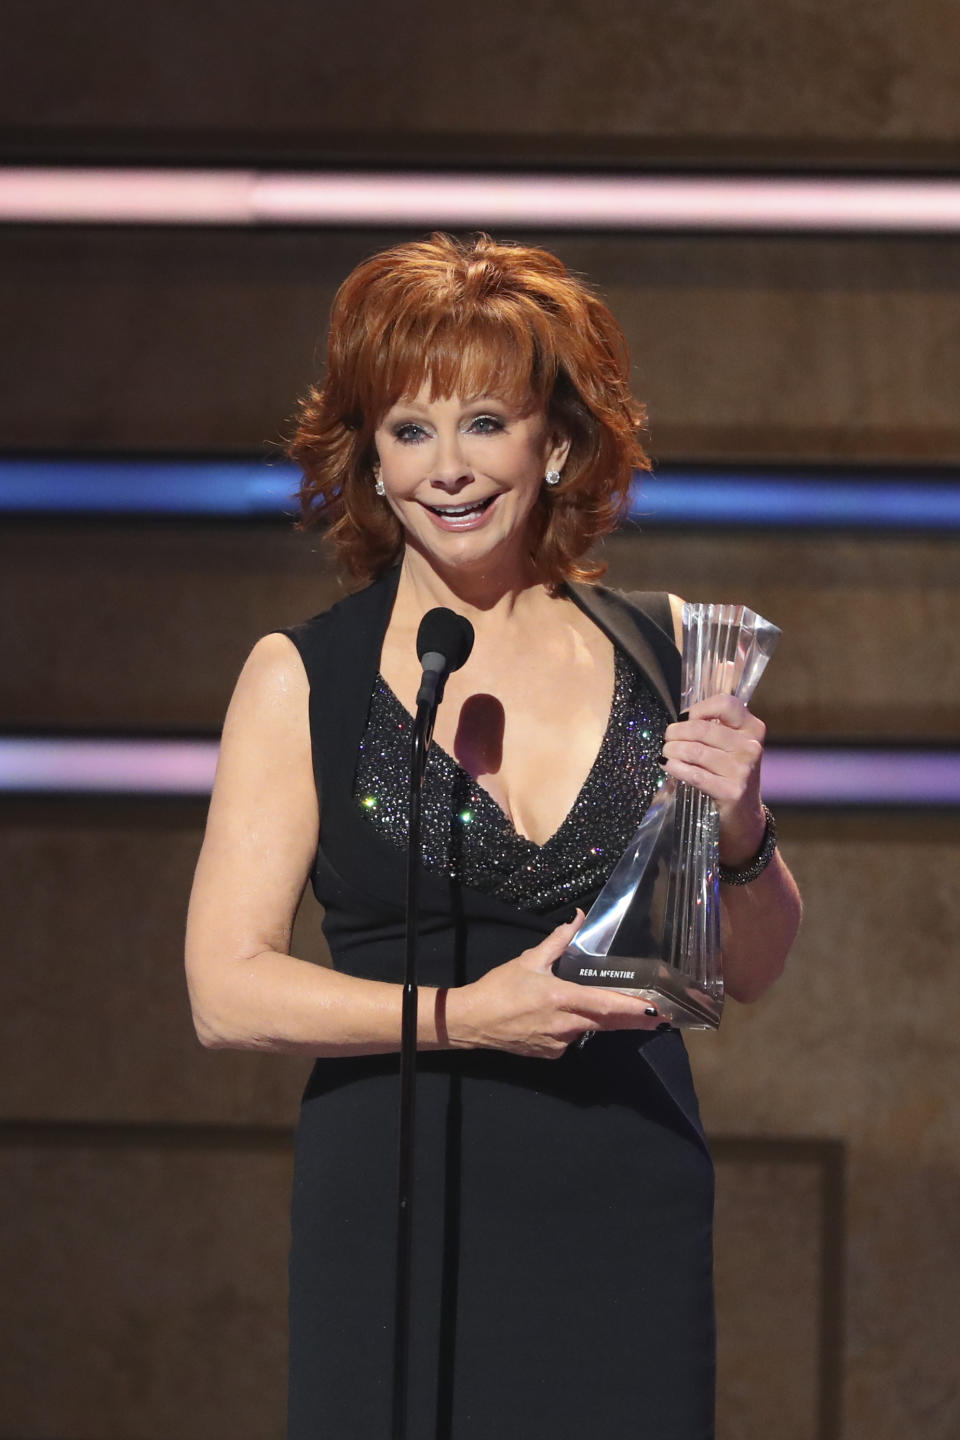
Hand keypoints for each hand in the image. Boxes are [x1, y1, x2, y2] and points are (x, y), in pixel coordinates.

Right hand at [445, 912, 665, 1059]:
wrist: (473, 1022)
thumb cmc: (500, 988)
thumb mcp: (529, 960)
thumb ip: (558, 941)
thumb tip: (578, 918)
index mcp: (561, 998)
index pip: (605, 1004)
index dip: (632, 1008)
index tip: (655, 1010)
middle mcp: (566, 1025)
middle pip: (607, 1023)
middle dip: (634, 1020)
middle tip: (659, 1017)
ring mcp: (559, 1043)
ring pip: (589, 1029)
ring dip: (601, 1019)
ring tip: (614, 1009)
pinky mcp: (551, 1054)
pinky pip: (572, 1038)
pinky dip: (575, 1026)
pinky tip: (563, 1017)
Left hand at [661, 694, 766, 865]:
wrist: (744, 817)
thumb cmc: (729, 775)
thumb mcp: (730, 747)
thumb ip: (713, 729)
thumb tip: (679, 720)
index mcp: (753, 729)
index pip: (726, 703)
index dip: (699, 708)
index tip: (684, 718)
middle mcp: (751, 747)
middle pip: (703, 728)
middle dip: (676, 732)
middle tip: (667, 738)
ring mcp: (744, 770)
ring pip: (695, 751)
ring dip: (672, 750)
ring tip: (666, 752)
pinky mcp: (733, 791)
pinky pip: (695, 774)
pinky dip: (676, 768)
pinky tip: (667, 765)